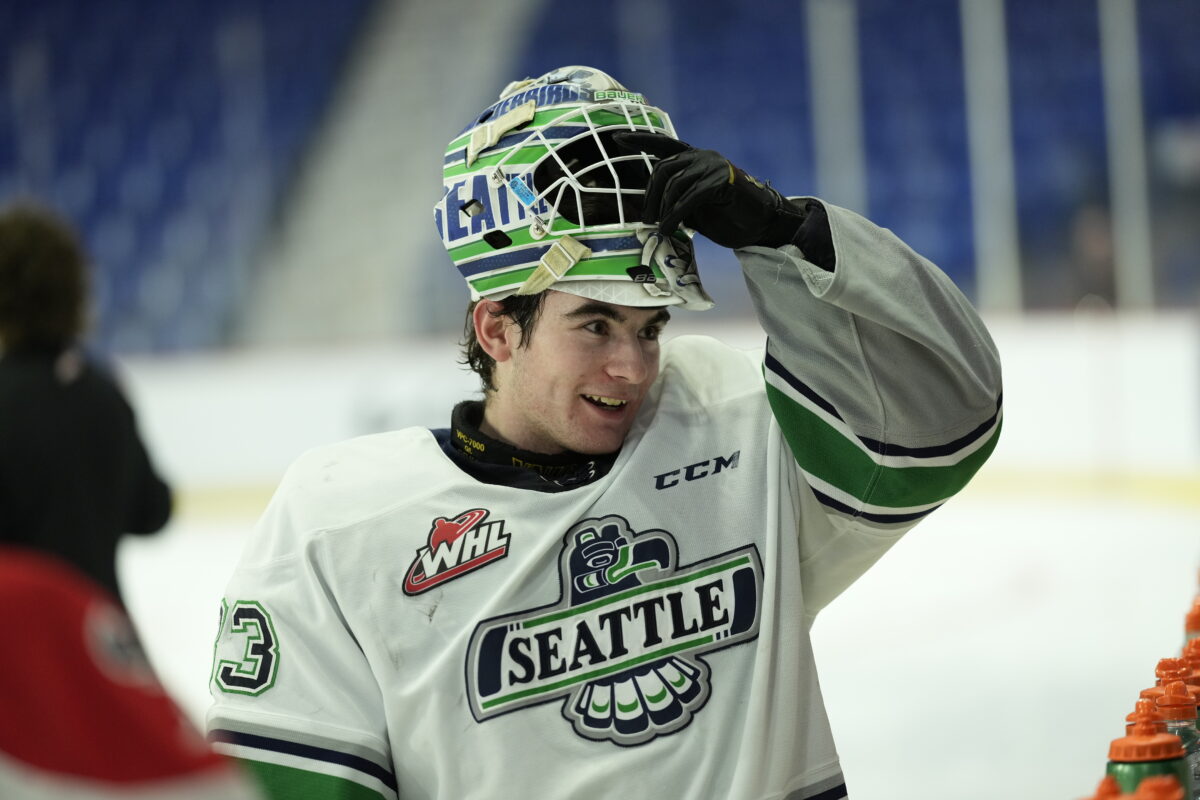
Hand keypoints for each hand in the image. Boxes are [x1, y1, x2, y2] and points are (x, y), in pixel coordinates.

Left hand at [612, 131, 805, 248]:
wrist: (760, 224)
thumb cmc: (727, 217)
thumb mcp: (693, 206)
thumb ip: (675, 200)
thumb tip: (650, 212)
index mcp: (694, 158)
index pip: (663, 145)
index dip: (640, 140)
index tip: (617, 138)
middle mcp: (702, 156)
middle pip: (663, 169)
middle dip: (650, 196)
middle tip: (646, 219)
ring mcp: (713, 166)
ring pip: (674, 184)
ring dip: (663, 209)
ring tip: (661, 228)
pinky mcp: (721, 181)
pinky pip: (689, 198)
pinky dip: (676, 215)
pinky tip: (671, 228)